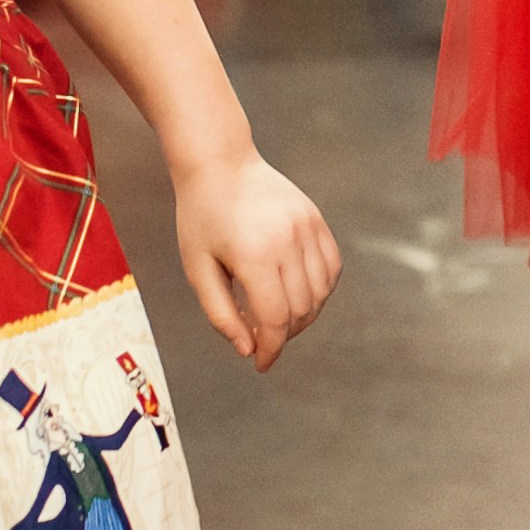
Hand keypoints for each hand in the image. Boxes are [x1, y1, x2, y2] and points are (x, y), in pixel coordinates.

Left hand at [174, 151, 339, 370]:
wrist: (221, 163)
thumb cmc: (201, 218)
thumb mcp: (197, 270)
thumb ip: (221, 314)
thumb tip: (248, 350)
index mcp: (254, 255)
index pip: (276, 319)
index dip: (271, 349)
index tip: (261, 365)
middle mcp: (288, 240)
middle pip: (301, 310)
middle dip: (283, 335)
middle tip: (261, 339)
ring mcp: (308, 228)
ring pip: (320, 292)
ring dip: (303, 316)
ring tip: (277, 317)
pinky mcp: (317, 220)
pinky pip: (331, 268)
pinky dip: (320, 290)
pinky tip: (298, 294)